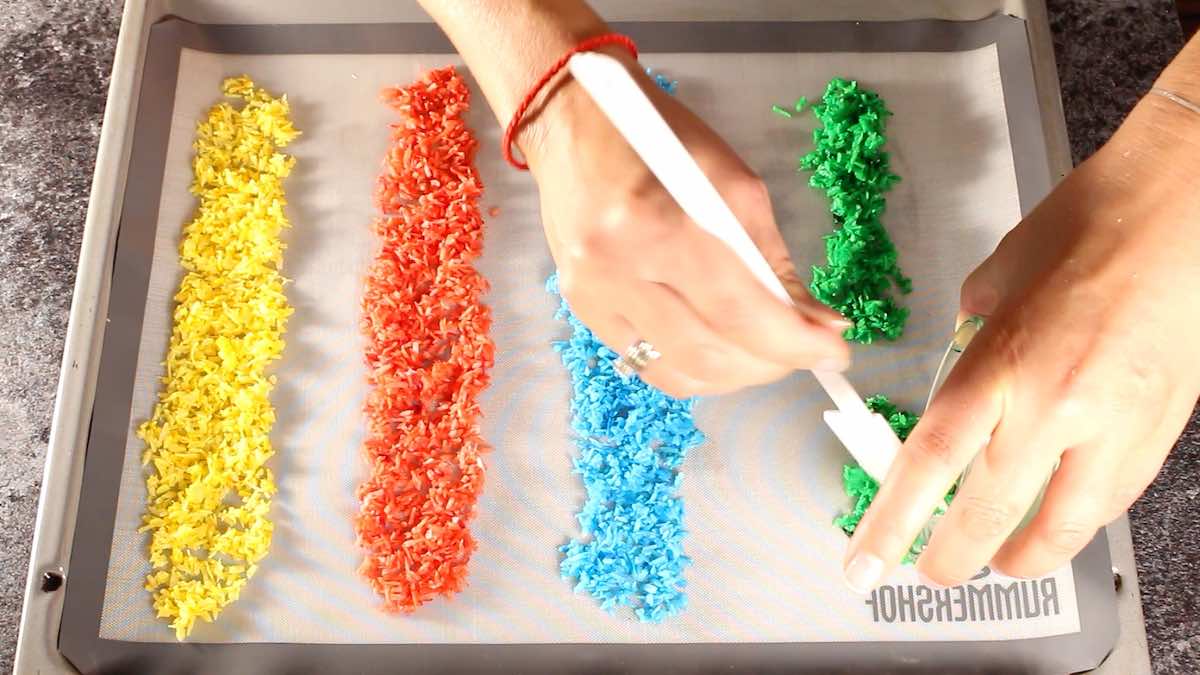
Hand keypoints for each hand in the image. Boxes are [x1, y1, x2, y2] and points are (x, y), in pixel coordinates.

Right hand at [523, 53, 850, 397]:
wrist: (573, 120)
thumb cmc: (658, 135)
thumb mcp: (732, 181)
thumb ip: (771, 258)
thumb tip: (816, 321)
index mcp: (657, 224)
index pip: (737, 311)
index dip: (794, 343)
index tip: (835, 352)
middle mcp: (617, 270)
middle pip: (710, 353)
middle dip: (772, 362)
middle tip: (806, 350)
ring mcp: (592, 295)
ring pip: (680, 374)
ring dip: (736, 374)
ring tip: (767, 352)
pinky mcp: (583, 308)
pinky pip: (648, 365)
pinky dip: (697, 369)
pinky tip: (723, 351)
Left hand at [842, 90, 1199, 589]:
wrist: (1184, 205)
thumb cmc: (1088, 225)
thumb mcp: (996, 280)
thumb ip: (971, 340)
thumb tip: (962, 375)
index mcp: (1002, 363)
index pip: (931, 464)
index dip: (892, 524)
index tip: (865, 562)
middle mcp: (1057, 405)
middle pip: (990, 513)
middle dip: (952, 558)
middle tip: (933, 573)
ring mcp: (1117, 425)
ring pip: (1063, 526)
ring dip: (1022, 556)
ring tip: (997, 561)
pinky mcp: (1161, 429)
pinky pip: (1111, 499)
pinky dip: (1077, 520)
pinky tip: (1057, 521)